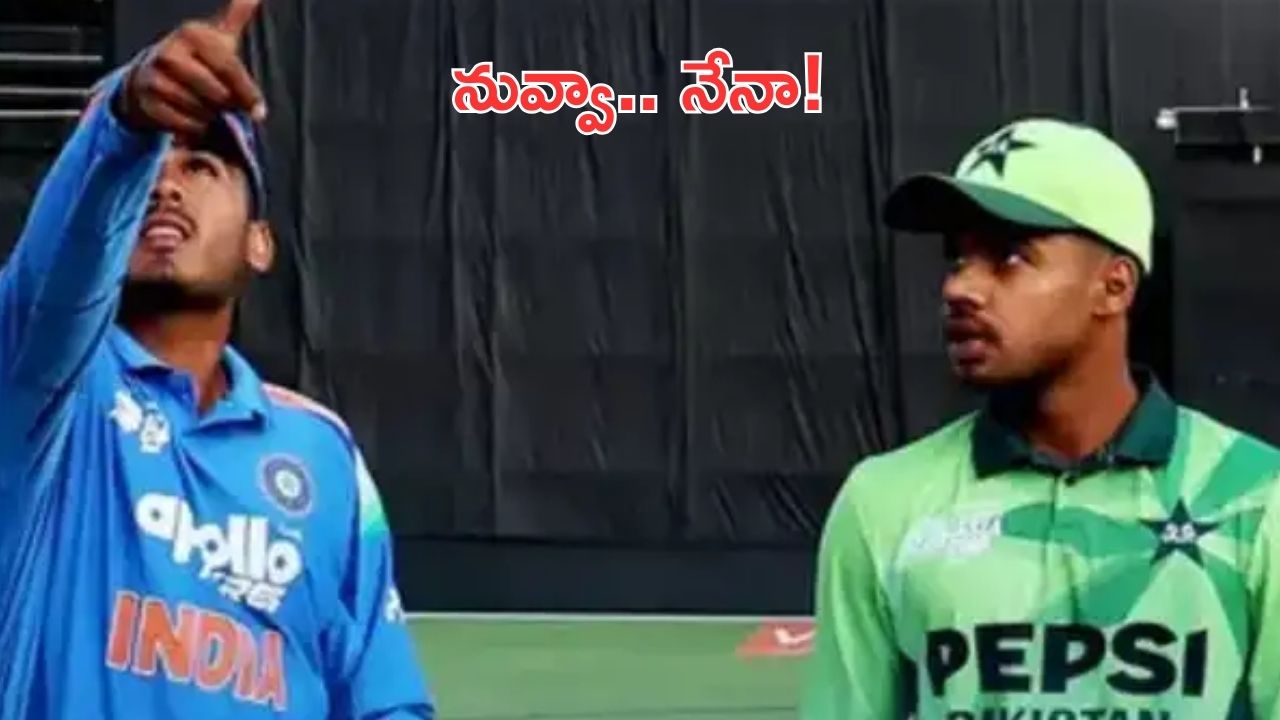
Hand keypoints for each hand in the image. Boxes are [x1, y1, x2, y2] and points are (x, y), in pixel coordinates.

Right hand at [118, 0, 265, 135]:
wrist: (149, 75)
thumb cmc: (195, 58)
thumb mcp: (217, 37)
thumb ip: (236, 17)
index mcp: (191, 35)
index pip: (228, 68)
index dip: (247, 92)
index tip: (259, 111)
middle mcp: (169, 54)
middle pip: (217, 93)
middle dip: (228, 104)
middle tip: (227, 104)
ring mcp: (154, 78)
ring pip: (201, 110)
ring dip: (211, 116)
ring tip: (207, 106)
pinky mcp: (147, 102)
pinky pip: (185, 125)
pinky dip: (195, 126)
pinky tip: (192, 115)